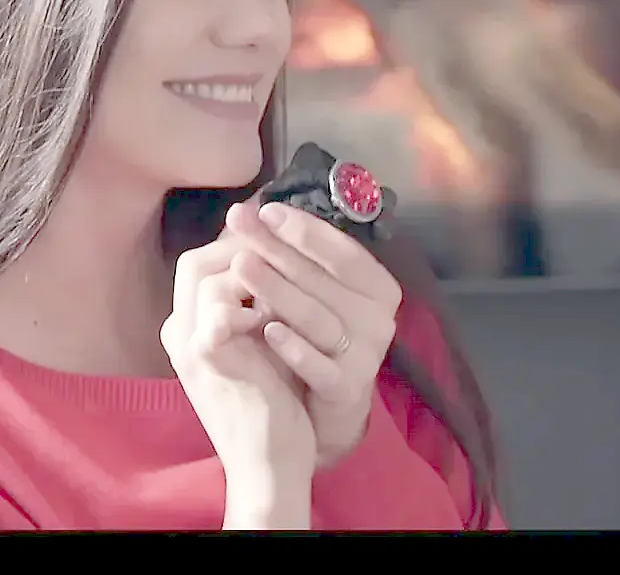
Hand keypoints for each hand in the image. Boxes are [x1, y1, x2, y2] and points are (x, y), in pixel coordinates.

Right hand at [161, 223, 317, 492]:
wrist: (267, 457)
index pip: (199, 261)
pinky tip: (277, 313)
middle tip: (280, 241)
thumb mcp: (263, 337)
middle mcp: (180, 331)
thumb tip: (281, 255)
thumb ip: (261, 300)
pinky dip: (252, 304)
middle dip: (242, 245)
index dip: (237, 242)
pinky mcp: (209, 361)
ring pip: (208, 278)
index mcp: (189, 325)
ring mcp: (189, 345)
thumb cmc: (273, 397)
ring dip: (251, 269)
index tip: (273, 230)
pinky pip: (222, 311)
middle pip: (195, 261)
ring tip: (286, 272)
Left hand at [225, 201, 404, 469]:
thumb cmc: (319, 337)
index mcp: (377, 286)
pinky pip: (320, 365)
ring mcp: (367, 355)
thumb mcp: (318, 293)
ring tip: (240, 266)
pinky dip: (294, 347)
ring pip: (318, 317)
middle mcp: (379, 317)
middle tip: (240, 228)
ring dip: (279, 290)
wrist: (328, 408)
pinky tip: (267, 331)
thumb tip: (258, 211)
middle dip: (278, 250)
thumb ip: (300, 258)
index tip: (264, 211)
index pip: (342, 251)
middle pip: (324, 280)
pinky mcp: (348, 388)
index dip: (305, 230)